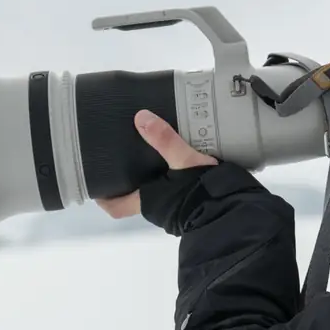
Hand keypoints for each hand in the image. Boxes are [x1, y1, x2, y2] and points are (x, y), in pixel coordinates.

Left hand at [95, 109, 216, 219]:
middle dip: (131, 179)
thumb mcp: (183, 160)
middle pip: (136, 196)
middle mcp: (158, 208)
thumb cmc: (199, 192)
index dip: (104, 197)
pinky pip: (176, 190)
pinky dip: (174, 176)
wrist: (233, 213)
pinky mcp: (194, 203)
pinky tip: (181, 158)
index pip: (116, 207)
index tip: (96, 182)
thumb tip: (141, 117)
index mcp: (147, 200)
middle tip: (127, 154)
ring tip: (155, 150)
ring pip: (157, 193)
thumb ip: (165, 139)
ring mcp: (176, 209)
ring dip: (154, 177)